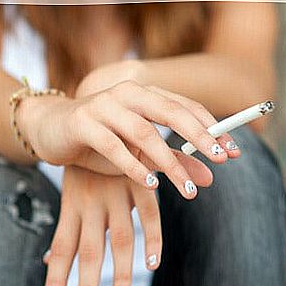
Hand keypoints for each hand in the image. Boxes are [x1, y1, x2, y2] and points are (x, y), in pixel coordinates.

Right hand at [21, 79, 239, 198]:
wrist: (50, 127)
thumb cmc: (100, 139)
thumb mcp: (141, 152)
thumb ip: (174, 160)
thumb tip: (210, 178)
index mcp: (145, 95)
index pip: (186, 107)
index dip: (212, 128)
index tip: (234, 151)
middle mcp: (128, 94)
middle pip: (171, 112)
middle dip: (199, 137)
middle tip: (222, 159)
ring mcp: (104, 105)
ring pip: (144, 132)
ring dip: (168, 162)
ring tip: (186, 190)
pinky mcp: (83, 122)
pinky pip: (113, 146)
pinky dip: (133, 166)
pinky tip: (151, 185)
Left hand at [41, 163, 210, 285]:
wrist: (102, 116)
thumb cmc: (84, 166)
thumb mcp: (70, 193)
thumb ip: (65, 231)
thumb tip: (44, 260)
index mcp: (72, 204)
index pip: (62, 247)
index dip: (56, 274)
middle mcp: (92, 203)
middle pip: (89, 252)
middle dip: (85, 285)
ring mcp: (116, 194)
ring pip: (119, 241)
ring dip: (121, 274)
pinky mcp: (138, 183)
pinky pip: (148, 216)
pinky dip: (152, 240)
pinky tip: (152, 264)